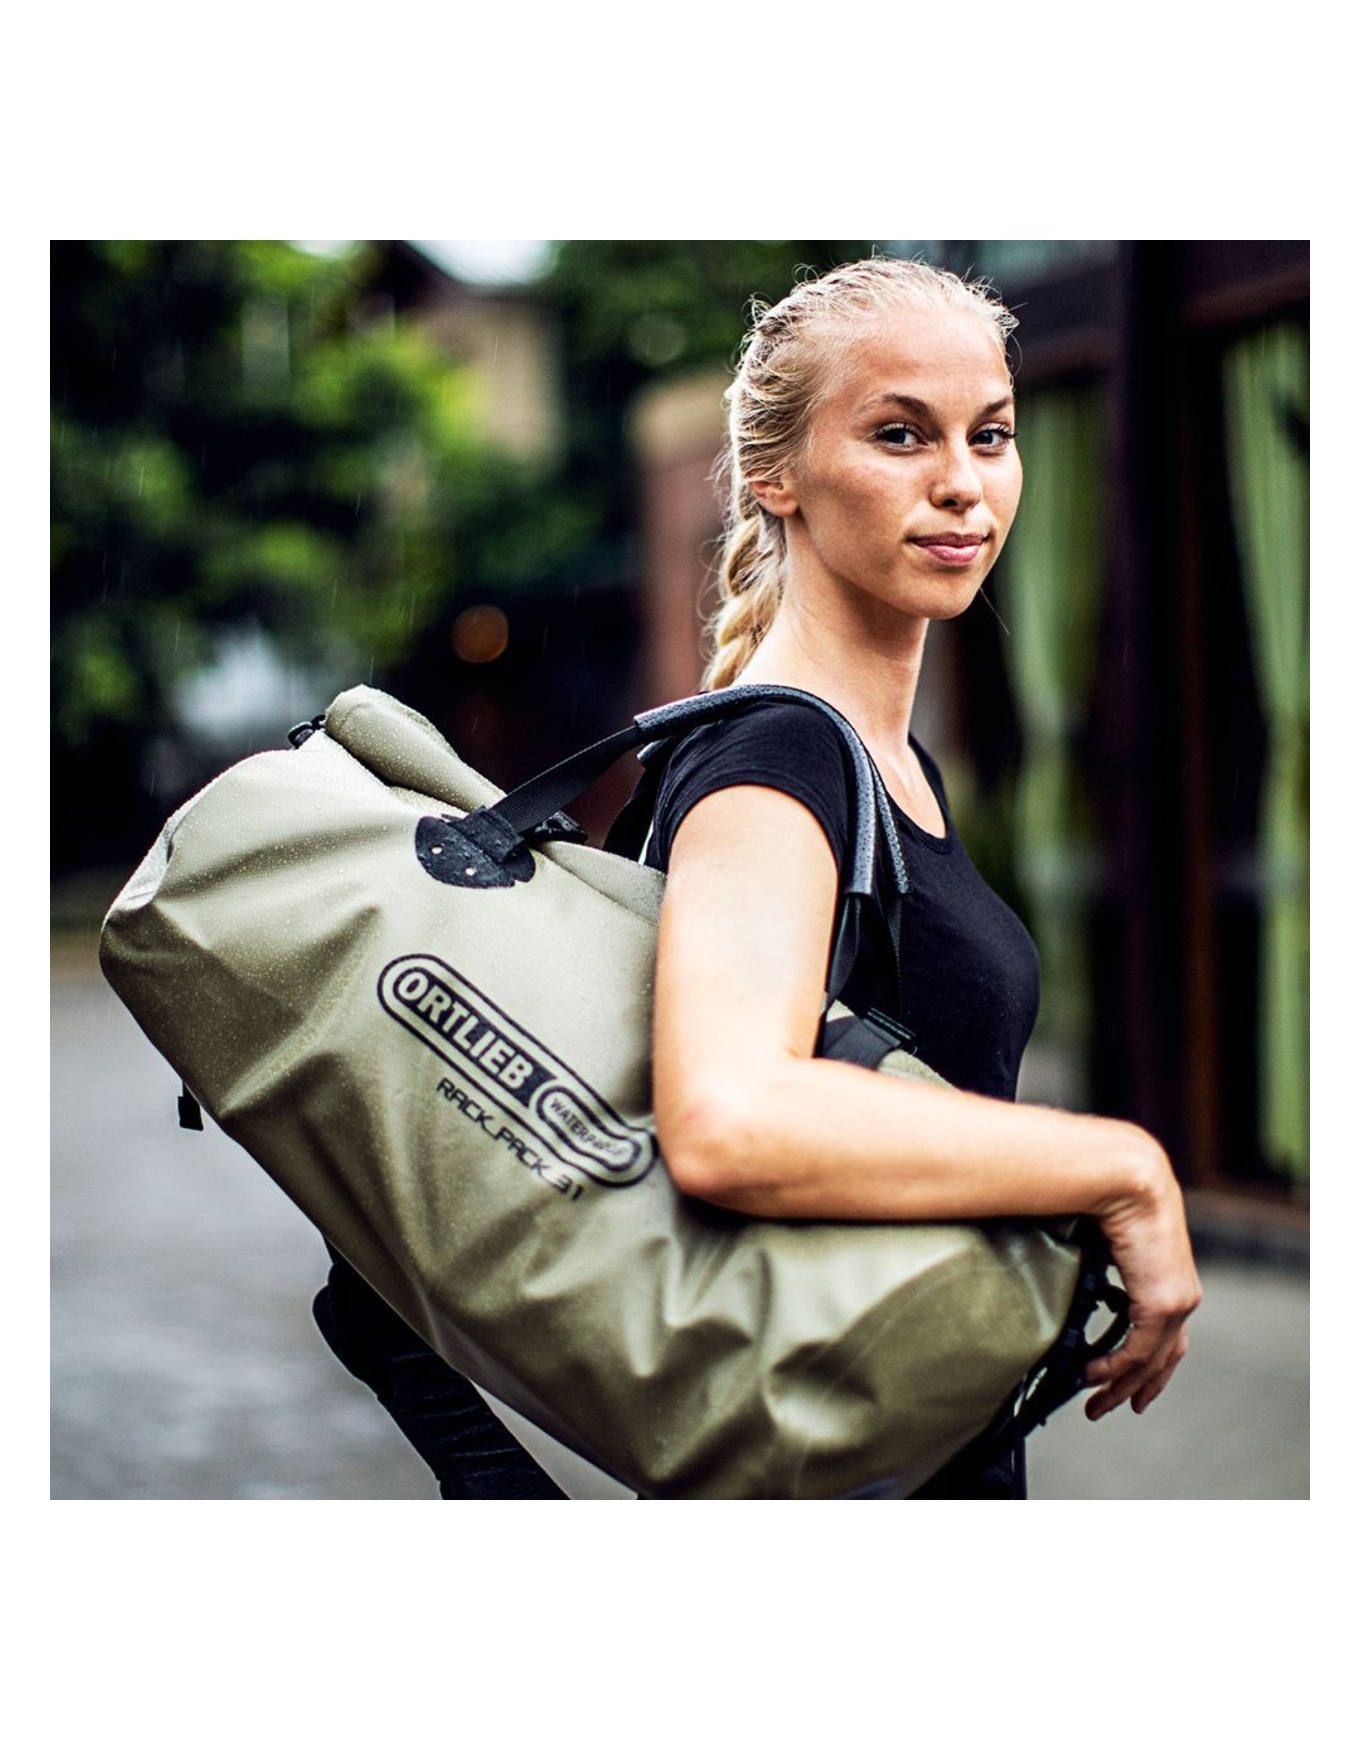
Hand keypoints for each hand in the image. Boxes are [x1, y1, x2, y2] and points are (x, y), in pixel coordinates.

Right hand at [1085, 1137, 1201, 1420]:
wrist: (1126, 1174)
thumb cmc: (1106, 1188)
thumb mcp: (1100, 1229)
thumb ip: (1089, 1253)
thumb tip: (1056, 1260)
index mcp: (1168, 1273)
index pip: (1167, 1330)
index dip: (1151, 1360)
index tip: (1126, 1378)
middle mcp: (1180, 1291)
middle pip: (1165, 1355)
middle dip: (1139, 1386)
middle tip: (1115, 1407)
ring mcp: (1177, 1300)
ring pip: (1152, 1361)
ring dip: (1123, 1387)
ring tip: (1096, 1405)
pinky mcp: (1165, 1304)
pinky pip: (1139, 1351)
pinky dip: (1115, 1369)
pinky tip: (1091, 1375)